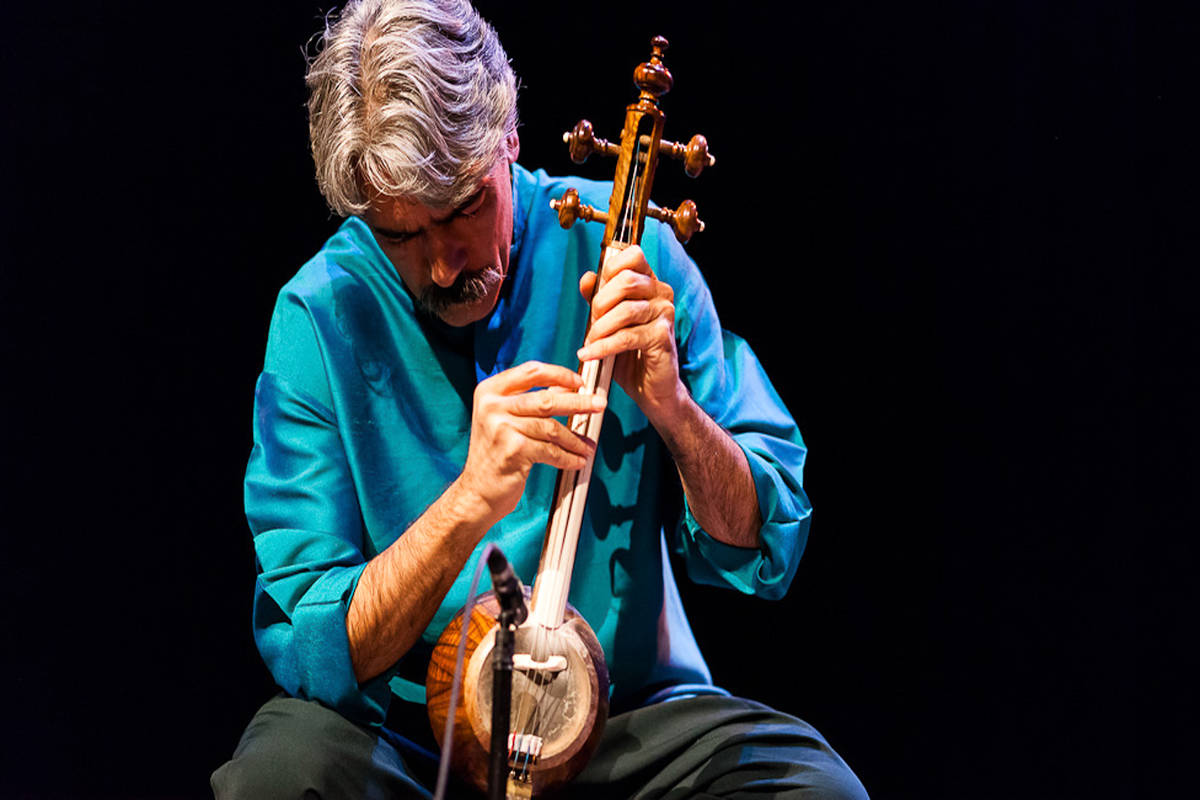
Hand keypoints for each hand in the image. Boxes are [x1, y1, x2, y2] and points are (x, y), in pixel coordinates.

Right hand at [455, 361, 605, 520]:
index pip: (531, 371)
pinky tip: (577, 461)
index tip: (579, 382)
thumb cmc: (495, 454)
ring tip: (587, 446)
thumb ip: (528, 401)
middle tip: (600, 406)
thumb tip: (568, 390)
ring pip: (552, 427)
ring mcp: (501, 427)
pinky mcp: (513, 450)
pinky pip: (550, 450)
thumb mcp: (503, 419)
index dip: (559, 374)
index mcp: (489, 391)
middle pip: (546, 399)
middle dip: (578, 403)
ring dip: (575, 439)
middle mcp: (492, 405)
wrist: (476, 492)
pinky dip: (567, 457)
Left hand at [577, 245, 684, 425]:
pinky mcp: (662, 338)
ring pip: (627, 310)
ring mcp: (665, 315)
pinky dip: (604, 346)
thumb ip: (598, 299)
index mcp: (649, 283)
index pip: (634, 255)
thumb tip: (587, 278)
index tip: (597, 290)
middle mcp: (661, 294)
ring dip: (601, 327)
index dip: (612, 267)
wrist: (652, 388)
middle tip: (592, 321)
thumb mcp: (609, 323)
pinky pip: (628, 336)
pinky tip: (590, 354)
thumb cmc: (630, 353)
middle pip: (627, 280)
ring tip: (589, 342)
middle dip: (601, 301)